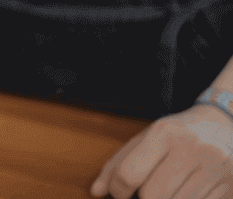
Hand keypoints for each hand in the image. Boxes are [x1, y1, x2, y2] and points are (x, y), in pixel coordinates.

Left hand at [92, 104, 232, 198]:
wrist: (225, 124)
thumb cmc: (178, 134)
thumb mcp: (146, 138)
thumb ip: (118, 164)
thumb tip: (96, 191)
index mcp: (165, 133)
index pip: (129, 173)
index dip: (118, 190)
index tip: (120, 192)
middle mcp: (192, 148)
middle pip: (153, 196)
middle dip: (143, 198)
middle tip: (143, 192)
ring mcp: (215, 168)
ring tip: (167, 189)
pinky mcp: (230, 185)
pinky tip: (185, 191)